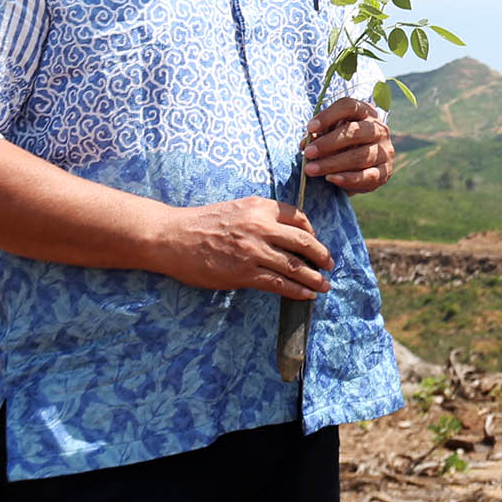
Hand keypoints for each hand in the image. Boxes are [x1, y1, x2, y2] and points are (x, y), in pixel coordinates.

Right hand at [156, 198, 332, 299]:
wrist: (171, 237)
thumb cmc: (201, 224)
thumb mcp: (236, 209)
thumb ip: (261, 217)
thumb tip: (286, 234)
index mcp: (260, 207)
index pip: (298, 218)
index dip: (312, 232)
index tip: (315, 243)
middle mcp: (260, 226)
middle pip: (304, 242)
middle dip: (322, 256)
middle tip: (330, 265)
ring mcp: (253, 250)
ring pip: (295, 266)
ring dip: (315, 278)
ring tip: (324, 285)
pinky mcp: (243, 273)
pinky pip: (279, 283)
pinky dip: (297, 290)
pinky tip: (307, 295)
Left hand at [303, 98, 393, 193]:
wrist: (362, 168)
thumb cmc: (343, 145)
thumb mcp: (330, 135)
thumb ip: (319, 136)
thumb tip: (306, 143)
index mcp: (366, 113)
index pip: (349, 106)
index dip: (329, 115)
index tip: (310, 128)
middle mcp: (379, 129)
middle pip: (355, 131)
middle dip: (329, 143)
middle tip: (308, 152)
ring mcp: (385, 150)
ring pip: (360, 156)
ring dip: (333, 163)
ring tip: (311, 169)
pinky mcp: (385, 171)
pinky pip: (367, 176)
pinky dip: (347, 178)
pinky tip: (330, 178)